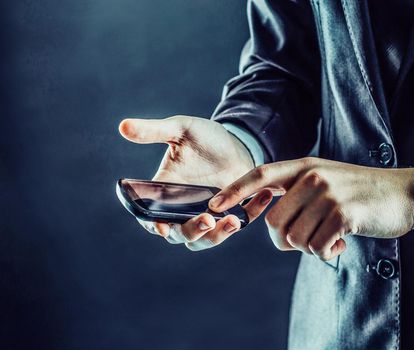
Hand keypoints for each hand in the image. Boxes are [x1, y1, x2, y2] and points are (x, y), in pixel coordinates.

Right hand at [119, 116, 273, 249]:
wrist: (235, 142)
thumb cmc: (203, 138)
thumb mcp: (180, 129)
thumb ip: (154, 131)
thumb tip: (123, 126)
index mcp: (165, 194)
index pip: (151, 219)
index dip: (153, 226)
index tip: (160, 227)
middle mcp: (184, 211)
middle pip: (181, 235)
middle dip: (192, 232)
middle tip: (206, 220)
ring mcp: (209, 216)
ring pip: (207, 239)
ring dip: (218, 235)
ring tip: (233, 221)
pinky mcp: (232, 215)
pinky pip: (238, 224)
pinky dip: (249, 217)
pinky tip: (261, 198)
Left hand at [209, 157, 413, 260]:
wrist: (404, 194)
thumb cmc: (361, 194)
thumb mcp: (327, 182)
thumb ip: (298, 196)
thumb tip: (274, 230)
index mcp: (305, 166)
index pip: (260, 174)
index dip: (235, 190)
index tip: (213, 204)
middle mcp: (313, 176)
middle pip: (274, 222)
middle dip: (287, 241)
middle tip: (312, 239)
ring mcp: (328, 194)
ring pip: (295, 238)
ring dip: (311, 248)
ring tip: (331, 238)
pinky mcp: (344, 214)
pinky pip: (317, 247)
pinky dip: (327, 253)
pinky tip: (343, 243)